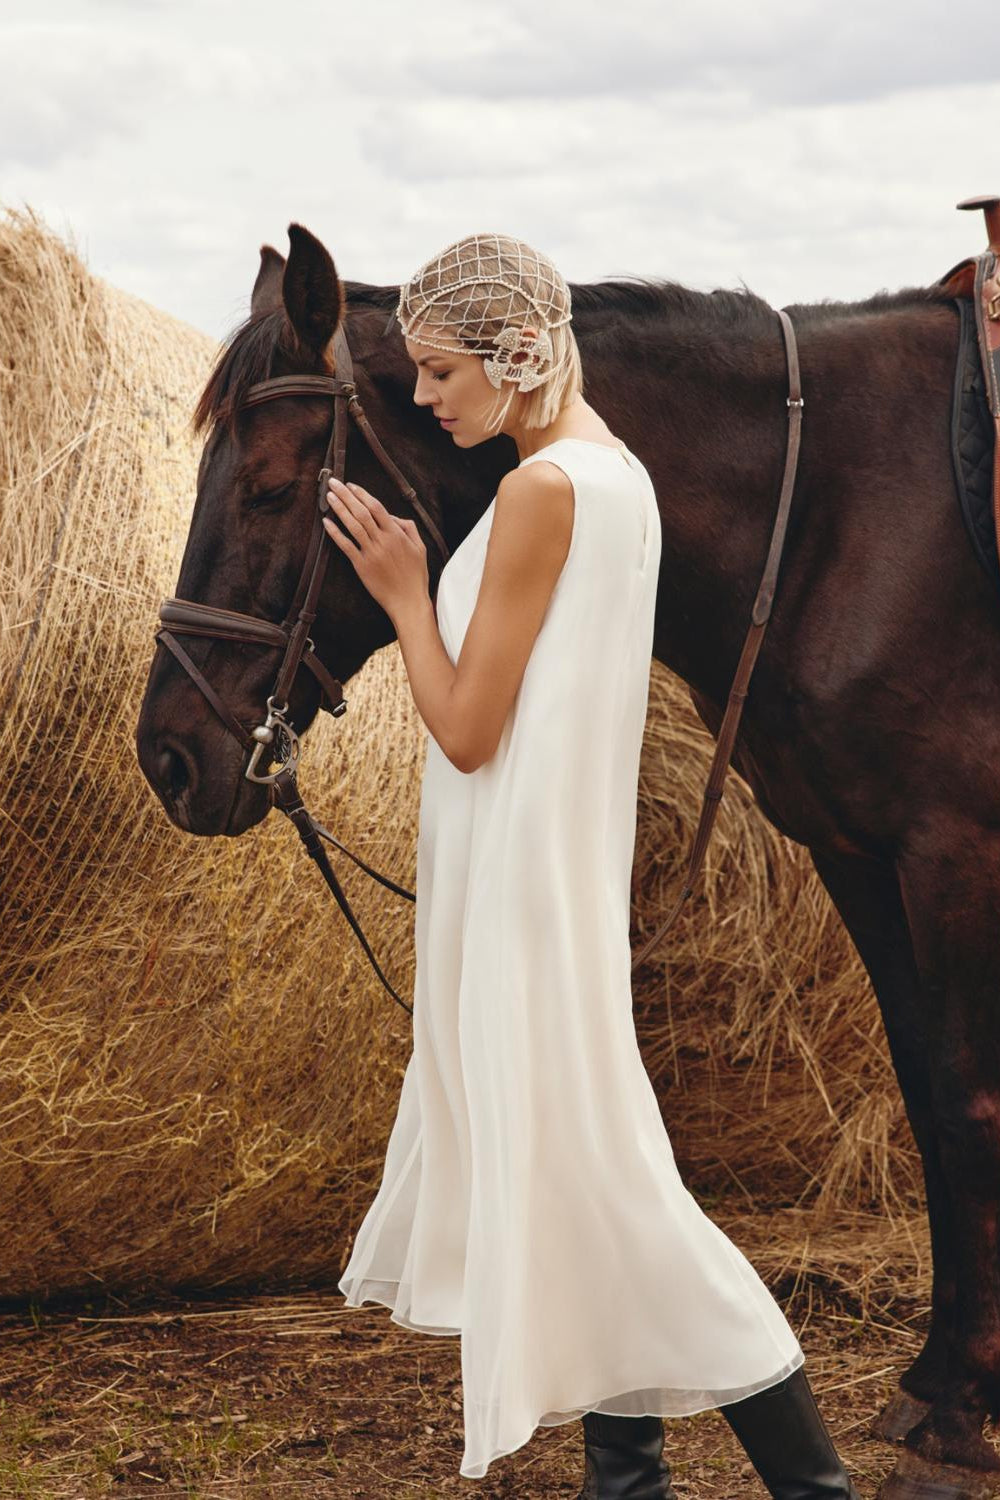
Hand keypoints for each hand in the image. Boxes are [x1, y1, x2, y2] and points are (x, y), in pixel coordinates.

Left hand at [323, 475, 428, 621]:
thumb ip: (409, 528)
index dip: (362, 494)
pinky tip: (327, 523)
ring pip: (353, 526)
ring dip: (339, 509)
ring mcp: (371, 553)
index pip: (377, 507)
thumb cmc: (415, 576)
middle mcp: (382, 541)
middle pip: (361, 512)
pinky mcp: (362, 566)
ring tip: (329, 497)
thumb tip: (393, 517)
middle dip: (346, 495)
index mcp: (396, 534)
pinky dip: (335, 533)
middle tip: (334, 483)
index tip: (351, 485)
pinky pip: (346, 546)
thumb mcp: (420, 548)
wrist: (408, 601)